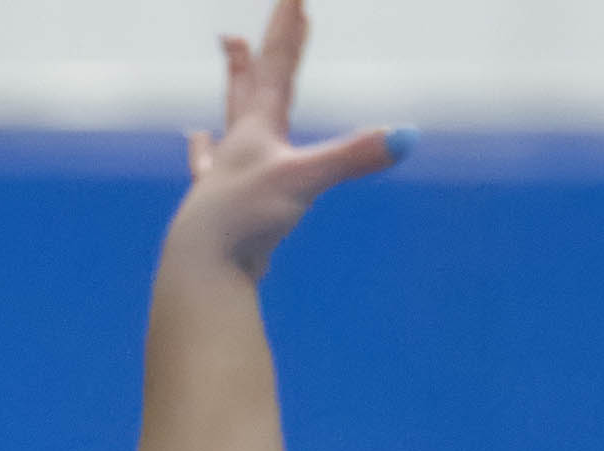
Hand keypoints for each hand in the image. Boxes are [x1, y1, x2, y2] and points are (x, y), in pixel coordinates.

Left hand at [168, 0, 405, 280]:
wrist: (203, 267)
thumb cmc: (246, 218)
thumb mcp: (305, 182)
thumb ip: (353, 156)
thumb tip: (405, 137)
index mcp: (257, 130)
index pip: (276, 68)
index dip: (287, 31)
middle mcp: (237, 148)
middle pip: (246, 91)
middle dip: (249, 60)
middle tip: (236, 35)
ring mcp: (226, 180)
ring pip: (224, 132)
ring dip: (226, 105)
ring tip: (216, 84)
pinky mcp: (224, 213)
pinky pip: (211, 176)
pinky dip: (204, 159)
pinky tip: (198, 153)